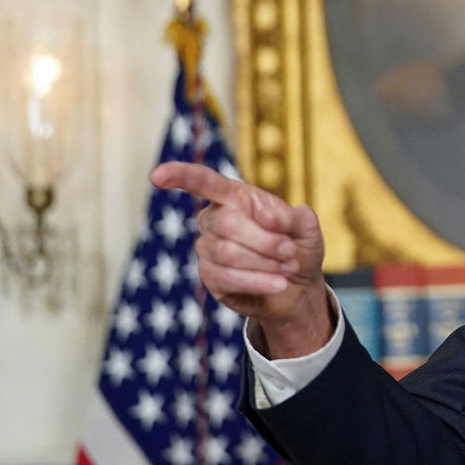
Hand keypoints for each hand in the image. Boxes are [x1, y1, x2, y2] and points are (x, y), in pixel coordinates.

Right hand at [150, 161, 332, 357]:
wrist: (297, 287)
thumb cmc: (298, 248)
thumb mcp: (307, 228)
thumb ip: (293, 216)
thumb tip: (267, 217)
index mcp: (235, 197)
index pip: (204, 182)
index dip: (180, 176)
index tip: (157, 176)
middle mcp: (215, 219)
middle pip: (228, 223)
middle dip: (266, 240)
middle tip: (290, 251)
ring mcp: (208, 248)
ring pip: (228, 253)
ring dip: (266, 263)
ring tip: (287, 267)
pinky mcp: (210, 276)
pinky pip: (227, 277)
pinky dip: (259, 281)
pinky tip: (278, 284)